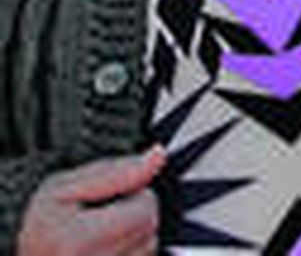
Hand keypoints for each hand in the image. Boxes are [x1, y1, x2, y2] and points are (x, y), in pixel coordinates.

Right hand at [18, 149, 163, 255]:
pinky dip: (131, 251)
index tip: (109, 199)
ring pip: (149, 247)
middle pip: (150, 228)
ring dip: (134, 235)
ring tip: (102, 234)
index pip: (146, 209)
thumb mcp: (63, 187)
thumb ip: (115, 172)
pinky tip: (106, 248)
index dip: (134, 194)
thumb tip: (158, 156)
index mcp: (78, 242)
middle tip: (102, 216)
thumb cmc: (40, 225)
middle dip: (135, 214)